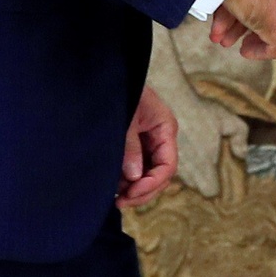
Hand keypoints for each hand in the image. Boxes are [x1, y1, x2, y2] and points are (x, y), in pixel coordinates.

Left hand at [116, 85, 178, 208]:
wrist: (108, 74)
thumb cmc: (120, 90)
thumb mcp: (125, 118)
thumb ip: (130, 147)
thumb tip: (134, 177)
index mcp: (165, 128)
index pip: (167, 166)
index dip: (151, 183)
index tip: (130, 193)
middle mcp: (161, 137)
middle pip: (160, 174)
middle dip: (143, 191)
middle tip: (121, 202)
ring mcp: (149, 141)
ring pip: (148, 174)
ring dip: (134, 188)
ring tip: (115, 195)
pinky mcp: (137, 143)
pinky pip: (138, 167)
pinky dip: (127, 179)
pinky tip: (114, 185)